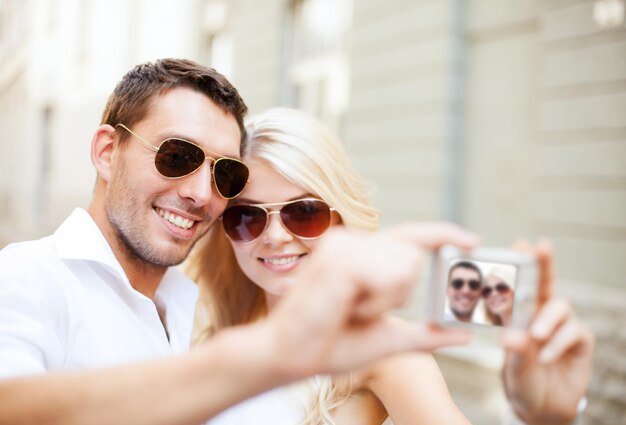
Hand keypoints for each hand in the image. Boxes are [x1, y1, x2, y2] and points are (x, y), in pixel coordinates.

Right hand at [266, 222, 478, 377]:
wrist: (291, 355)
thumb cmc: (330, 344)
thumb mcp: (388, 338)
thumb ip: (425, 334)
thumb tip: (463, 334)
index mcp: (362, 255)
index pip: (410, 236)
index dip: (443, 234)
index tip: (474, 241)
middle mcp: (353, 242)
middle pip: (413, 256)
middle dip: (398, 294)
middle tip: (361, 310)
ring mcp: (344, 245)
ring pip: (403, 266)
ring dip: (385, 300)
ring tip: (350, 309)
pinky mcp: (340, 256)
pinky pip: (387, 276)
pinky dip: (375, 302)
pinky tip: (347, 307)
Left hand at [501, 241, 593, 424]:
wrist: (541, 408)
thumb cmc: (521, 379)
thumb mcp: (513, 365)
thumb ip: (514, 350)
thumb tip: (509, 336)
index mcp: (520, 313)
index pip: (520, 284)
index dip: (521, 262)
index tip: (520, 243)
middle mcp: (541, 313)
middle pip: (546, 282)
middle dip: (544, 263)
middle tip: (541, 246)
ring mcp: (562, 325)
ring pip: (560, 306)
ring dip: (547, 319)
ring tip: (536, 336)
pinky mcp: (580, 341)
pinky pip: (574, 332)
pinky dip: (559, 342)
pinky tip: (546, 356)